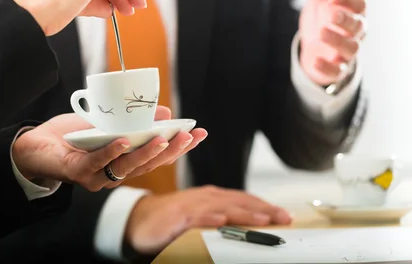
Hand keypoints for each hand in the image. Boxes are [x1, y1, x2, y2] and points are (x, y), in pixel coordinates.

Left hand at [12, 106, 206, 191]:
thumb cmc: (72, 134)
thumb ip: (132, 119)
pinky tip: (124, 141)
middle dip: (171, 151)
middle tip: (188, 136)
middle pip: (148, 165)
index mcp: (124, 161)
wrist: (36, 144)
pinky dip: (112, 152)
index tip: (199, 133)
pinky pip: (98, 164)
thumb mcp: (107, 121)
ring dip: (146, 153)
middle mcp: (114, 174)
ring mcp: (98, 177)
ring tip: (162, 139)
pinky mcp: (78, 173)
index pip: (157, 157)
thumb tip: (163, 111)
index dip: (179, 147)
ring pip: (127, 168)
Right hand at [125, 186, 291, 255]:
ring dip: (244, 213)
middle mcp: (205, 198)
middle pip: (239, 202)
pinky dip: (209, 218)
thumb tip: (249, 229)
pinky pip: (195, 217)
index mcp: (213, 197)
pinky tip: (222, 222)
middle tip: (284, 218)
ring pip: (222, 208)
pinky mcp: (177, 216)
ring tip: (264, 219)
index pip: (244, 199)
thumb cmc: (173, 220)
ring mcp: (191, 206)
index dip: (265, 206)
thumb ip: (221, 219)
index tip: (285, 216)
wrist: (140, 220)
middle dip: (263, 209)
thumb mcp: (202, 219)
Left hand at [299, 0, 366, 84]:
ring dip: (337, 40)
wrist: (311, 47)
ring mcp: (345, 52)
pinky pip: (336, 70)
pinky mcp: (335, 68)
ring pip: (350, 48)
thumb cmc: (322, 19)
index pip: (359, 5)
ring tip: (321, 32)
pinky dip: (327, 66)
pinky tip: (314, 59)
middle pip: (358, 26)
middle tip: (331, 13)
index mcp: (354, 13)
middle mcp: (355, 33)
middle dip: (346, 19)